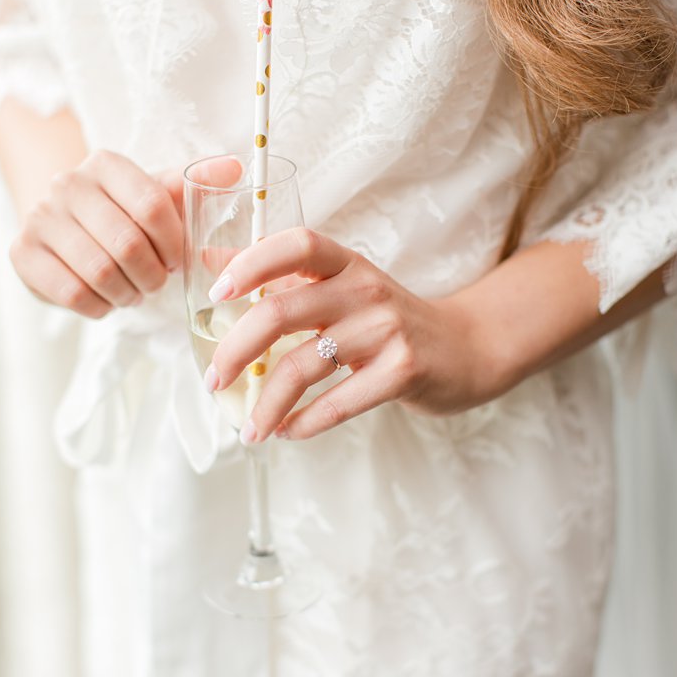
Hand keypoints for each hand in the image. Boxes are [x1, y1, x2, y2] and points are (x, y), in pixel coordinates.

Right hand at [9, 150, 187, 317]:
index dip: (174, 244)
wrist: (58, 223)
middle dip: (152, 276)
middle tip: (155, 283)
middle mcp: (68, 184)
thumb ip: (191, 187)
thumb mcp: (152, 195)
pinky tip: (105, 301)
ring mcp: (40, 217)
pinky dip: (99, 307)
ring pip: (100, 272)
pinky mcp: (22, 252)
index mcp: (106, 164)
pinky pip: (72, 293)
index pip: (153, 206)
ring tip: (132, 293)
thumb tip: (232, 168)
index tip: (176, 260)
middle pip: (128, 244)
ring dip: (127, 294)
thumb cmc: (116, 213)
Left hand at [206, 227, 496, 441]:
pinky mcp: (403, 371)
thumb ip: (278, 274)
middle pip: (282, 312)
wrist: (468, 347)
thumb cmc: (385, 318)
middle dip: (236, 350)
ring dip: (266, 403)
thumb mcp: (337, 285)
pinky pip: (339, 402)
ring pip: (304, 366)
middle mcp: (364, 289)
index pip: (296, 245)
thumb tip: (207, 259)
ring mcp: (386, 330)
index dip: (251, 263)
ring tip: (248, 429)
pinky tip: (287, 431)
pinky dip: (304, 422)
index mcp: (344, 264)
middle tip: (213, 380)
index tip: (215, 294)